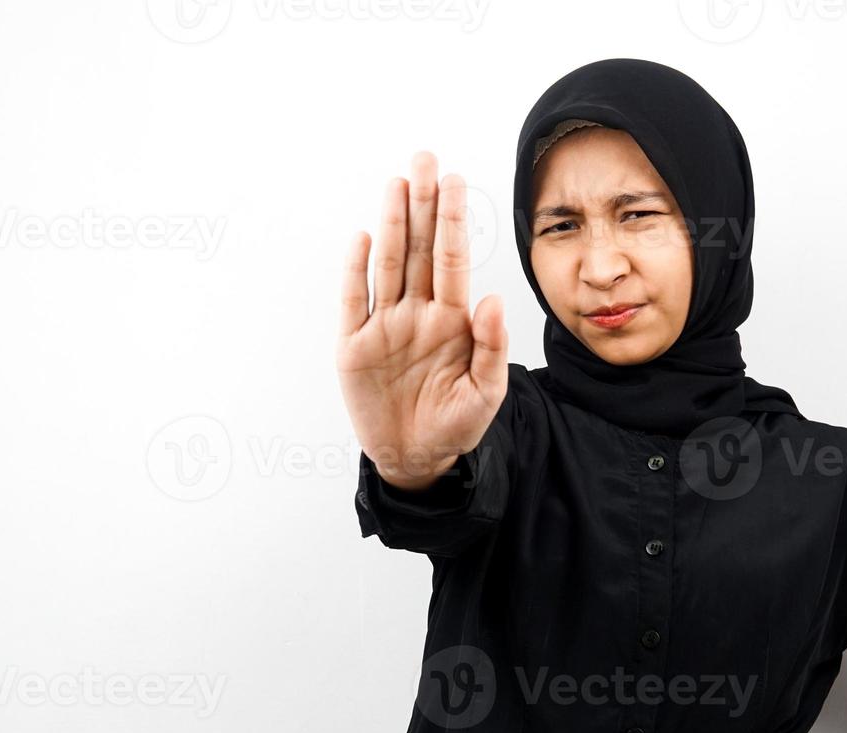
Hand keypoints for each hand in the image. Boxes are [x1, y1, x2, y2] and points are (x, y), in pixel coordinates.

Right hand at [336, 150, 508, 491]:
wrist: (414, 460)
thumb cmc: (455, 426)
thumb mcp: (485, 394)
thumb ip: (491, 346)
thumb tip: (492, 299)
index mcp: (453, 321)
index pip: (452, 259)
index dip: (452, 220)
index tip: (455, 181)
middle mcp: (418, 314)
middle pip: (418, 248)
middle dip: (422, 204)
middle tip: (425, 159)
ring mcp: (385, 326)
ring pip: (388, 264)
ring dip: (391, 224)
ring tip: (397, 184)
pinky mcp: (355, 345)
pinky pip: (354, 299)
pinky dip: (355, 269)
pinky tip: (361, 237)